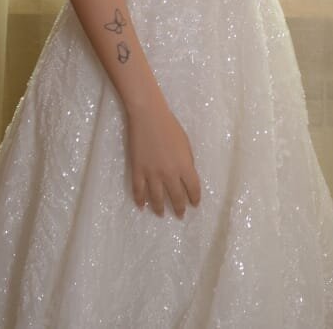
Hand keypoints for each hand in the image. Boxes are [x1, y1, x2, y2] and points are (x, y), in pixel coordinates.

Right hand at [124, 95, 201, 217]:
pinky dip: (140, 200)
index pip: (193, 189)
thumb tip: (186, 176)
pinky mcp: (137, 171)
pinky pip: (138, 190)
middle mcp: (169, 174)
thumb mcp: (186, 144)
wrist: (148, 117)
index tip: (194, 204)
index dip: (194, 198)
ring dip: (160, 208)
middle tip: (180, 215)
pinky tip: (142, 206)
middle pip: (176, 197)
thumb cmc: (170, 127)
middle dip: (179, 208)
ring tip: (161, 214)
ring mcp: (152, 174)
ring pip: (157, 198)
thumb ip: (187, 162)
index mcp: (184, 166)